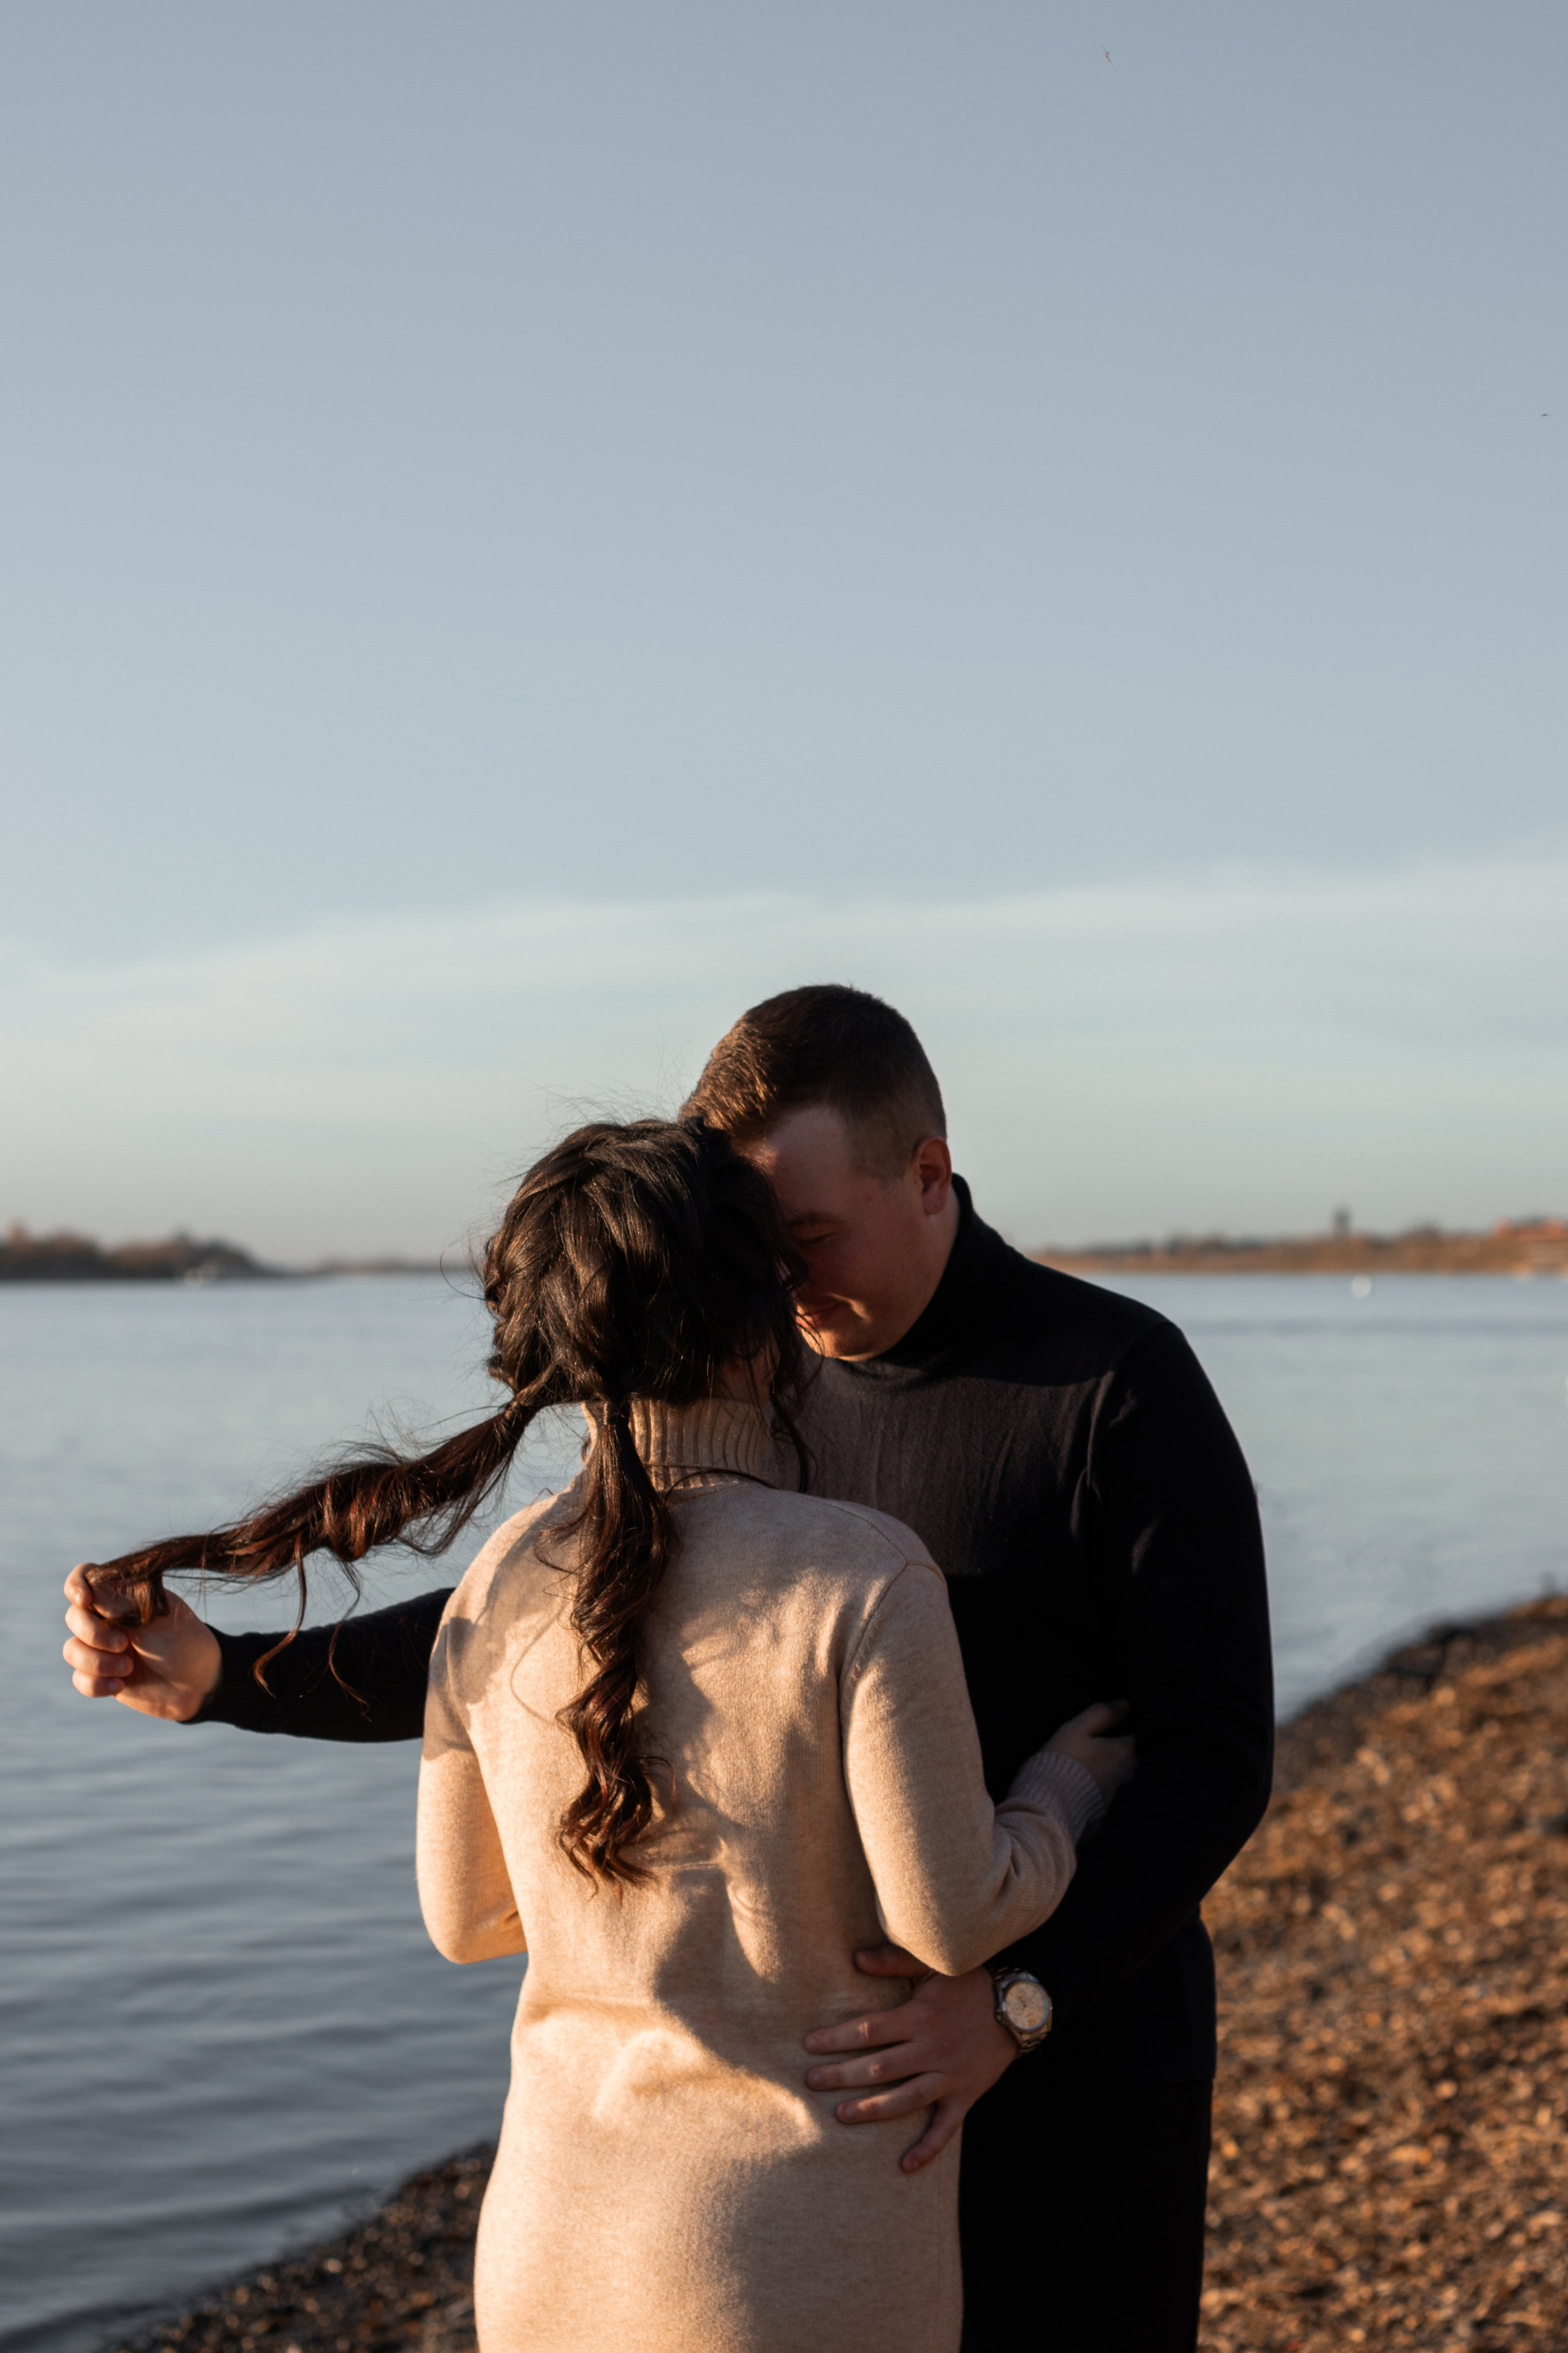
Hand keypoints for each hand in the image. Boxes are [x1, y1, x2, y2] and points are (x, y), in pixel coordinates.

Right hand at [62, 1564, 221, 1722]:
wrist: (199, 1683)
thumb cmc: (183, 1642)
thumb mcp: (154, 1619)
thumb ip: (120, 1604)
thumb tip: (90, 1590)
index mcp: (123, 1596)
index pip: (86, 1577)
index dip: (76, 1585)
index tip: (86, 1601)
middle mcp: (109, 1618)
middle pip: (74, 1616)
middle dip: (93, 1633)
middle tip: (125, 1644)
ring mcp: (103, 1648)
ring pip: (71, 1650)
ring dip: (97, 1662)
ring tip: (128, 1668)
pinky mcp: (102, 1675)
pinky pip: (79, 1678)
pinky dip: (96, 1683)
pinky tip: (121, 1685)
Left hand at [804, 1945, 1014, 2173]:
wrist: (1018, 2005)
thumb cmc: (970, 1982)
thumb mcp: (933, 1965)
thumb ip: (895, 1961)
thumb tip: (856, 1958)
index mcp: (919, 2016)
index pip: (869, 2031)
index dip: (837, 2039)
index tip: (810, 2045)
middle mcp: (931, 2049)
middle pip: (879, 2068)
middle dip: (842, 2076)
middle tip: (812, 2082)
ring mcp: (949, 2076)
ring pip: (906, 2100)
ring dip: (872, 2110)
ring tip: (841, 2116)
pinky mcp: (966, 2095)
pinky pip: (946, 2127)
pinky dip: (927, 2148)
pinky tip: (905, 2165)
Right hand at [1046, 1698, 1135, 1795]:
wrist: (1052, 1801)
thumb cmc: (1065, 1758)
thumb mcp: (1078, 1728)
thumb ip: (1103, 1713)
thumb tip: (1125, 1703)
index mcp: (1124, 1751)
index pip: (1137, 1733)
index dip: (1125, 1725)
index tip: (1111, 1721)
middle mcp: (1126, 1771)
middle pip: (1129, 1752)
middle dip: (1119, 1744)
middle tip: (1099, 1736)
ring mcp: (1116, 1789)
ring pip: (1120, 1768)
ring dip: (1110, 1761)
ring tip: (1092, 1753)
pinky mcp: (1105, 1803)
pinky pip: (1108, 1783)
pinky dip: (1102, 1775)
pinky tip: (1086, 1771)